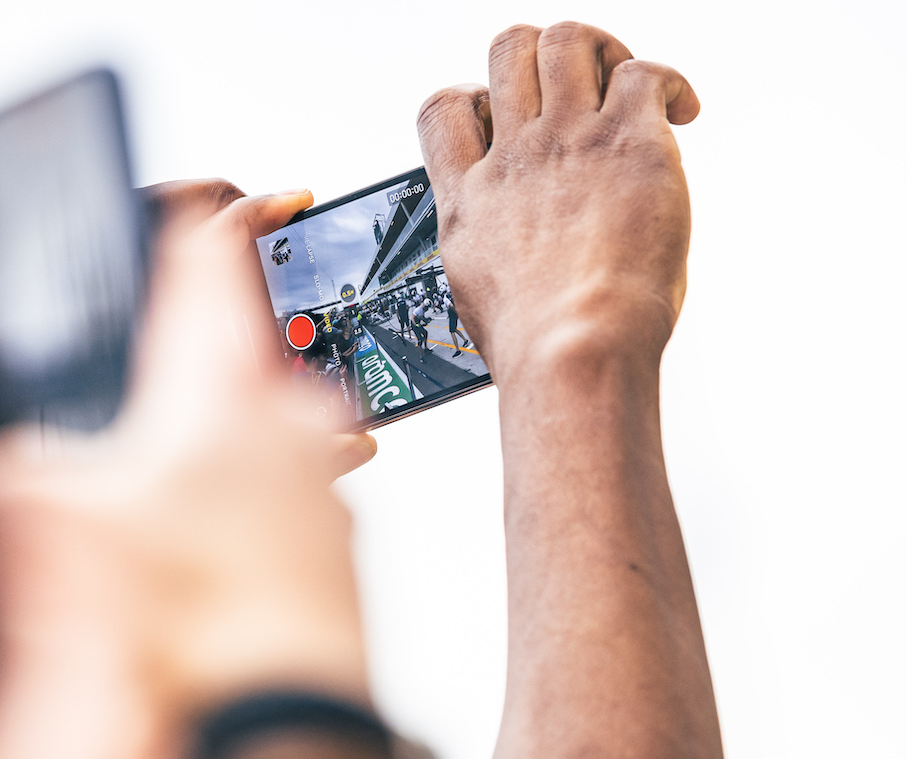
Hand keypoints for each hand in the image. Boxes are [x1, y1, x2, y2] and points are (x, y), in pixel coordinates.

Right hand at [416, 22, 699, 383]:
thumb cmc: (533, 342)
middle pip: (510, 50)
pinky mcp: (630, 144)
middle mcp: (513, 157)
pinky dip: (670, 82)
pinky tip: (681, 114)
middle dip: (542, 56)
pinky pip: (646, 73)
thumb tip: (517, 250)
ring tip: (624, 88)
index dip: (475, 98)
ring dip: (601, 52)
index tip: (506, 122)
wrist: (570, 352)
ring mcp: (568, 143)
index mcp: (468, 197)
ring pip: (569, 40)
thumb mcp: (479, 289)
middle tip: (576, 91)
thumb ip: (493, 246)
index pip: (444, 109)